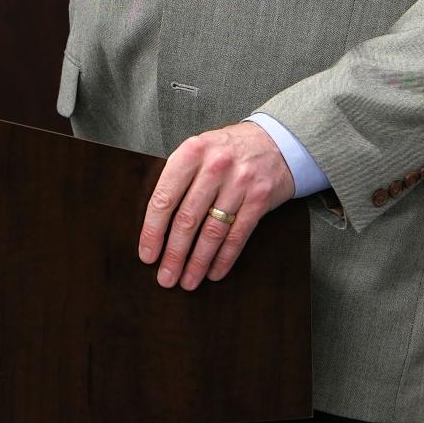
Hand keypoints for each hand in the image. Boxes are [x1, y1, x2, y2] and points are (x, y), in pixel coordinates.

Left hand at [138, 122, 295, 289]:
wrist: (276, 141)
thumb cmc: (227, 151)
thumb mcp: (199, 150)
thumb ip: (178, 178)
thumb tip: (156, 227)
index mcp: (192, 151)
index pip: (164, 197)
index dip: (153, 231)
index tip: (148, 255)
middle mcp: (215, 165)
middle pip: (188, 219)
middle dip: (174, 254)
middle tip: (166, 278)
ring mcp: (240, 182)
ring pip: (212, 231)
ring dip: (198, 262)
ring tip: (187, 281)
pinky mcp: (259, 198)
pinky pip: (237, 235)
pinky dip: (224, 258)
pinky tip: (214, 272)